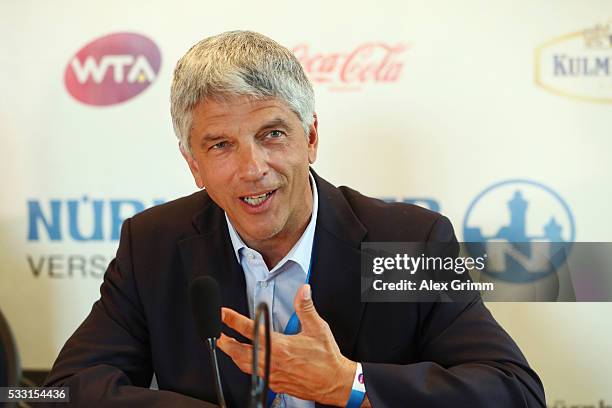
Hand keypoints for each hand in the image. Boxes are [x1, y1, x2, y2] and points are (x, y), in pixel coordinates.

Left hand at [217, 284, 356, 405]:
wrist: (335, 383)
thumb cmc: (327, 358)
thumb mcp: (318, 328)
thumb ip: (306, 307)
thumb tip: (303, 290)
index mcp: (280, 346)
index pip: (250, 330)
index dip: (233, 321)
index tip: (223, 314)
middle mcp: (273, 362)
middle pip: (240, 352)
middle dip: (225, 343)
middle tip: (216, 335)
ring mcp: (273, 375)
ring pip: (245, 366)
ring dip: (233, 356)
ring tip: (227, 348)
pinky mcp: (276, 385)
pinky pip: (255, 375)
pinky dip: (247, 367)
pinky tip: (247, 363)